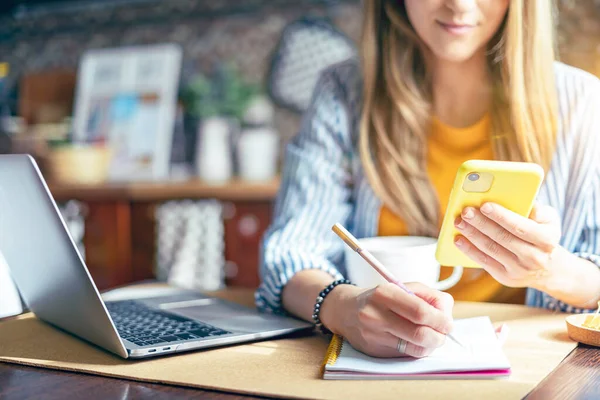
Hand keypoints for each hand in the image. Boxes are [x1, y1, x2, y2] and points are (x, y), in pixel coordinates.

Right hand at [320, 282, 453, 357]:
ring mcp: (373, 335)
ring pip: (415, 349)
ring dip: (430, 345)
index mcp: (384, 293)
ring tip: (430, 337)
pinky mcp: (373, 351)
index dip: (440, 320)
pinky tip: (413, 341)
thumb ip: (428, 296)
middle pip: (420, 334)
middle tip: (443, 333)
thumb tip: (446, 315)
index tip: (448, 323)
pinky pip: (405, 355)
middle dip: (439, 336)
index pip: (420, 312)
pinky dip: (416, 350)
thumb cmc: (381, 298)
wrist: (346, 310)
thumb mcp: (402, 287)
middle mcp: (375, 315)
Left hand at [453, 202, 560, 288]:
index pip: (521, 227)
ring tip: (459, 222)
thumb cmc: (543, 236)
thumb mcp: (550, 221)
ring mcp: (518, 269)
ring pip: (490, 249)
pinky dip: (469, 250)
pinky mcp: (505, 277)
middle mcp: (534, 257)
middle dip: (481, 223)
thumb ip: (539, 210)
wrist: (548, 269)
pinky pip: (484, 262)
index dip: (501, 216)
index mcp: (547, 240)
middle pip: (502, 238)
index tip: (485, 205)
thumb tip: (521, 202)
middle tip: (465, 211)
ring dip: (471, 234)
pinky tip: (458, 240)